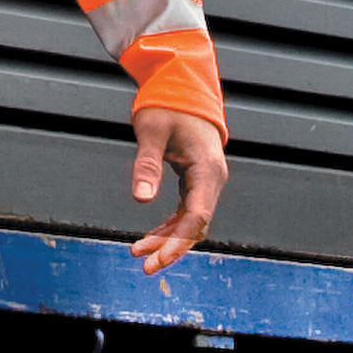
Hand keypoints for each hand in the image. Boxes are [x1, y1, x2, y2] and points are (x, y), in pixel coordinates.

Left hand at [129, 108, 226, 273]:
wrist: (182, 86)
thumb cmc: (167, 105)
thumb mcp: (151, 131)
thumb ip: (147, 165)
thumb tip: (141, 199)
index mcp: (207, 169)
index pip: (197, 216)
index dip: (178, 241)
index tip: (157, 259)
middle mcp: (212, 179)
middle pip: (196, 225)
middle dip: (172, 248)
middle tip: (146, 266)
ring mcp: (206, 181)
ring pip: (191, 221)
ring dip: (169, 239)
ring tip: (140, 253)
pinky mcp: (197, 179)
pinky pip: (187, 210)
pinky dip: (170, 224)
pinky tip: (152, 237)